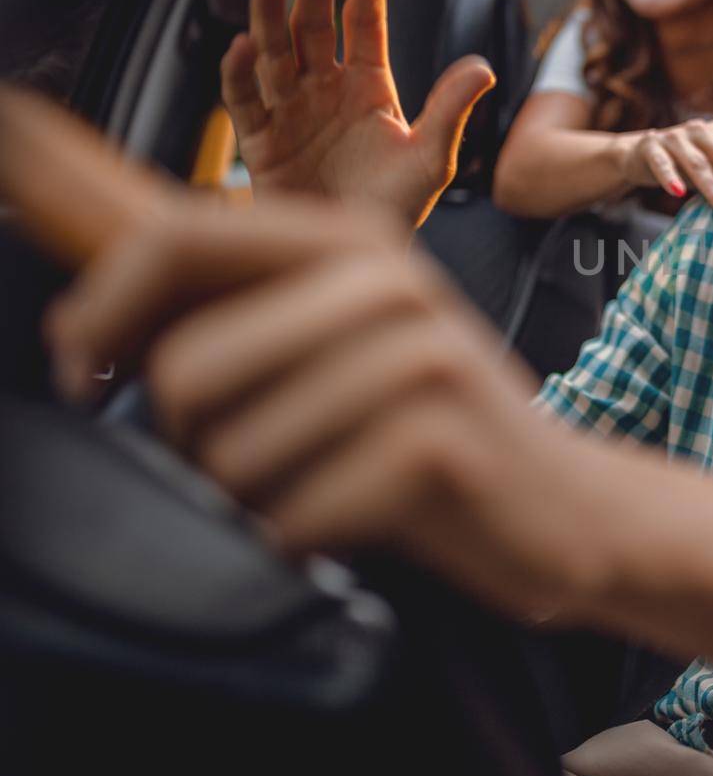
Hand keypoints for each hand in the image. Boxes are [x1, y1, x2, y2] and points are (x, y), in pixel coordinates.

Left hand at [45, 196, 595, 616]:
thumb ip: (240, 301)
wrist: (565, 504)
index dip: (100, 310)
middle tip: (260, 455)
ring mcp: (420, 358)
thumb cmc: (434, 426)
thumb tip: (91, 313)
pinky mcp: (437, 443)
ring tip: (326, 481)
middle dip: (196, 439)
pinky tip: (362, 515)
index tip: (84, 369)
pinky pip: (289, 516)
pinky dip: (305, 538)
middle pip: (186, 369)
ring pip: (231, 453)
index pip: (175, 237)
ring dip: (257, 494)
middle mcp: (389, 280)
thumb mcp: (345, 335)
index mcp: (352, 238)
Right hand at [221, 0, 495, 227]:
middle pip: (315, 28)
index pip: (365, 27)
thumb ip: (450, 110)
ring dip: (270, 14)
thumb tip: (483, 66)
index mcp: (369, 87)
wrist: (355, 256)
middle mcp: (325, 90)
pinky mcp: (261, 142)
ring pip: (275, 52)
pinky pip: (244, 101)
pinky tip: (245, 46)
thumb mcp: (431, 159)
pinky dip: (240, 74)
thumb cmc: (395, 208)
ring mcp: (291, 112)